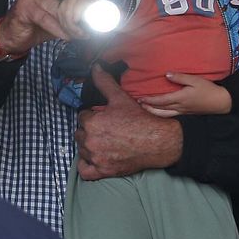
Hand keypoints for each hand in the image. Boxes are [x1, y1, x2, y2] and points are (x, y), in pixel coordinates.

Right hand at [0, 0, 96, 57]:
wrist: (15, 33)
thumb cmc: (41, 19)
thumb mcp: (60, 9)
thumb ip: (75, 5)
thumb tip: (100, 9)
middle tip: (92, 0)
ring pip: (56, 5)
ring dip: (71, 20)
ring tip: (82, 31)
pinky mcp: (25, 8)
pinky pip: (46, 19)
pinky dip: (59, 29)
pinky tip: (67, 36)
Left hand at [75, 65, 182, 179]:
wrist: (158, 142)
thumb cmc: (140, 120)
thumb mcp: (120, 98)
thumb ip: (104, 82)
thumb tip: (95, 67)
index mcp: (91, 123)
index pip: (82, 117)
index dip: (93, 116)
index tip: (104, 119)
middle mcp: (90, 141)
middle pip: (80, 134)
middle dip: (90, 131)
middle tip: (106, 130)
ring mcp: (96, 158)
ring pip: (82, 150)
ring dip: (89, 146)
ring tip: (104, 142)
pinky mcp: (102, 171)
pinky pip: (84, 171)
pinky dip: (87, 166)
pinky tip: (95, 158)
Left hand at [135, 73, 231, 117]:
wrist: (221, 102)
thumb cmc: (208, 89)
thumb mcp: (195, 80)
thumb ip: (180, 77)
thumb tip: (166, 74)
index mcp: (180, 98)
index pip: (161, 100)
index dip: (149, 100)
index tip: (140, 98)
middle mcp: (180, 107)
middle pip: (160, 109)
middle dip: (149, 106)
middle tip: (139, 103)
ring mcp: (183, 112)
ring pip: (165, 114)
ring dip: (154, 112)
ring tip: (146, 108)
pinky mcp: (187, 113)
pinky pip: (171, 115)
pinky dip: (162, 114)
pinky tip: (160, 111)